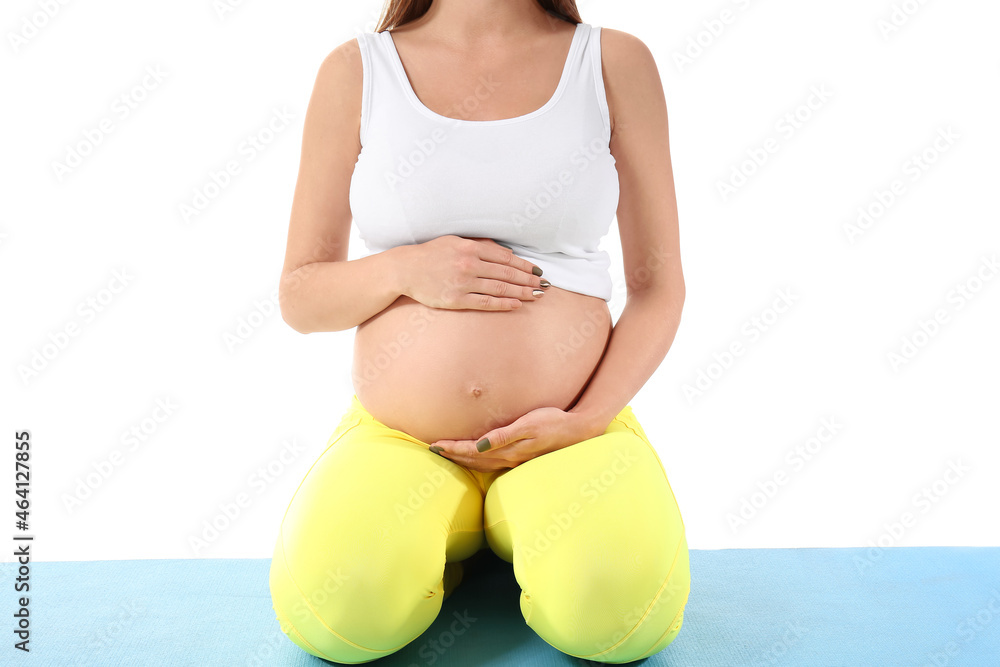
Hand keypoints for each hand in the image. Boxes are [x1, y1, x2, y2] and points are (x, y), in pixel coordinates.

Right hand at [400, 235, 546, 310]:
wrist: (406, 269)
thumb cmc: (431, 254)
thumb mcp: (455, 241)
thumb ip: (479, 245)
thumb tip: (505, 252)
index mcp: (470, 248)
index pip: (505, 257)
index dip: (524, 265)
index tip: (536, 270)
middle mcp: (469, 264)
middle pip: (507, 273)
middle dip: (528, 279)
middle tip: (543, 285)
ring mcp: (463, 283)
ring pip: (500, 288)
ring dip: (521, 292)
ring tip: (536, 295)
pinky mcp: (457, 299)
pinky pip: (485, 302)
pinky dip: (503, 303)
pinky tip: (517, 304)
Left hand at [427, 406, 601, 472]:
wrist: (578, 430)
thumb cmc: (553, 422)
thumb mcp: (529, 425)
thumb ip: (504, 436)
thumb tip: (480, 445)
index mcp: (508, 451)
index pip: (473, 452)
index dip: (453, 449)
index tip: (435, 444)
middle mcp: (509, 459)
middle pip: (473, 461)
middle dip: (453, 456)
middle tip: (433, 450)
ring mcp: (515, 460)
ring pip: (481, 464)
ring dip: (463, 460)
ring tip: (448, 455)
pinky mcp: (521, 456)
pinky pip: (492, 462)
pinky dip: (477, 461)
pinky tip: (475, 458)